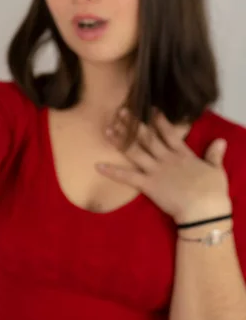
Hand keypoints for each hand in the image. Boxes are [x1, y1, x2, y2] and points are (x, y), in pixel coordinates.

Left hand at [95, 108, 231, 223]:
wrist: (204, 210)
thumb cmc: (213, 192)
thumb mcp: (216, 170)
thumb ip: (215, 155)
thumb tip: (221, 141)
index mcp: (182, 154)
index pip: (169, 133)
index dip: (159, 120)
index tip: (150, 109)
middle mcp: (166, 158)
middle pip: (147, 138)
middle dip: (133, 124)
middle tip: (119, 112)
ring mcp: (155, 170)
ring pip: (135, 152)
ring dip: (120, 141)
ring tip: (107, 129)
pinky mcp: (148, 185)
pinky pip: (127, 177)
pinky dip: (113, 172)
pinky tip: (98, 165)